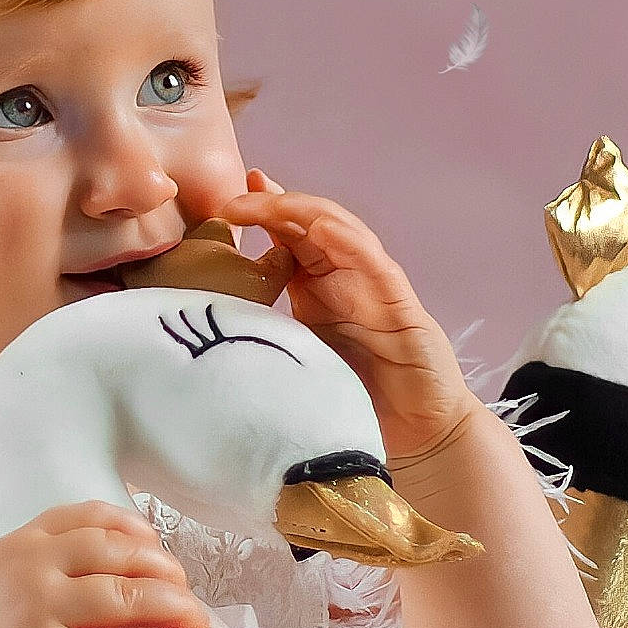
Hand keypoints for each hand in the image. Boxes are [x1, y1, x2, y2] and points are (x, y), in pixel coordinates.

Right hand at [0, 501, 212, 627]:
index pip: (88, 516)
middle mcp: (32, 566)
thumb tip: (105, 568)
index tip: (157, 546)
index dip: (134, 529)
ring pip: (126, 595)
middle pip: (119, 553)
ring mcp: (40, 608)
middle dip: (164, 570)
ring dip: (173, 607)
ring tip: (197, 621)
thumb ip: (37, 564)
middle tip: (186, 590)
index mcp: (19, 543)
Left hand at [218, 169, 478, 459]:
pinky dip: (349, 242)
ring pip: (339, 231)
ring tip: (272, 201)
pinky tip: (324, 230)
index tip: (223, 203)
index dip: (259, 215)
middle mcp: (344, 277)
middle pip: (308, 225)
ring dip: (305, 213)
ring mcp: (373, 285)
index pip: (286, 238)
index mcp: (316, 288)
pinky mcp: (399, 304)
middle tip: (237, 197)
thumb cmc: (358, 396)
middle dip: (273, 205)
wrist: (417, 430)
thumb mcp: (298, 358)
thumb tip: (210, 334)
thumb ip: (267, 337)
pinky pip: (373, 263)